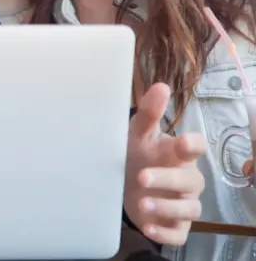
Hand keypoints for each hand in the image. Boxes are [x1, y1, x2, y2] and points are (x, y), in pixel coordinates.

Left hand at [124, 83, 206, 245]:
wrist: (125, 184)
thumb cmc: (137, 153)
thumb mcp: (138, 133)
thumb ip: (149, 112)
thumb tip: (161, 86)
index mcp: (178, 153)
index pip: (197, 147)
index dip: (193, 145)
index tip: (185, 142)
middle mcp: (185, 178)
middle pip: (188, 180)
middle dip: (168, 178)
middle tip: (142, 176)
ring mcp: (182, 203)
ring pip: (188, 208)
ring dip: (166, 207)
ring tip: (143, 203)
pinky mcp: (175, 226)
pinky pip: (178, 233)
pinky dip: (165, 233)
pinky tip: (149, 229)